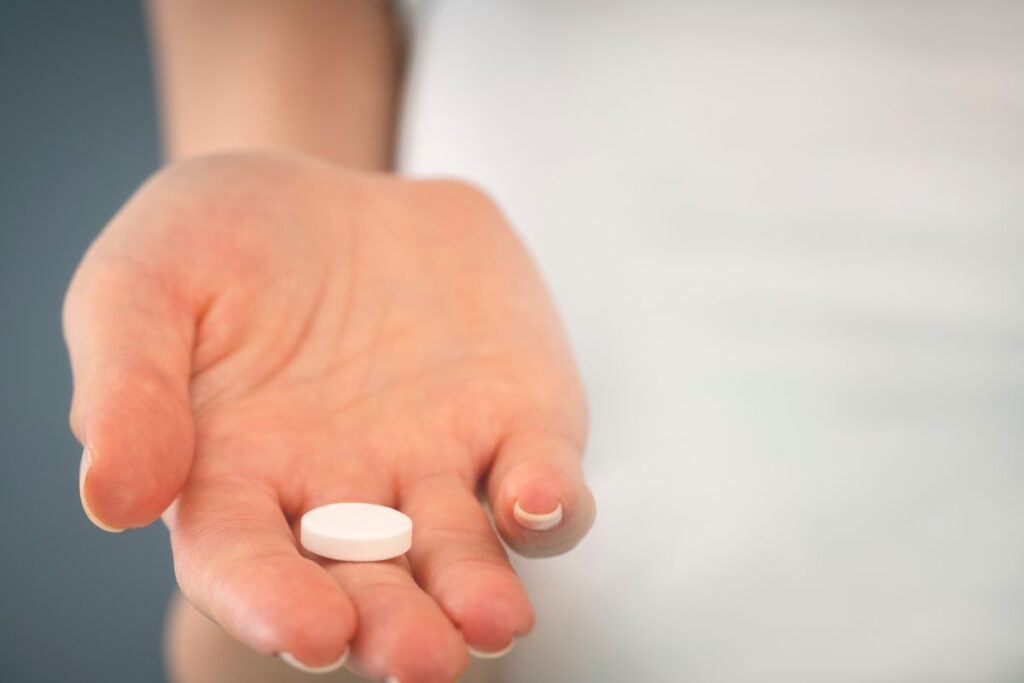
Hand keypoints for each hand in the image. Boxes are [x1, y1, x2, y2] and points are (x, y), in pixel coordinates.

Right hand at [63, 153, 594, 681]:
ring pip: (466, 554)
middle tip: (422, 660)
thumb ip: (126, 386)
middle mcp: (346, 493)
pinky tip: (538, 498)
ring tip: (494, 622)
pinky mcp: (515, 414)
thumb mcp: (142, 282)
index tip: (308, 630)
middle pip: (371, 585)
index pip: (249, 564)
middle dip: (397, 628)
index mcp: (240, 480)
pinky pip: (540, 473)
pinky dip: (549, 499)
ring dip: (482, 594)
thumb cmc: (215, 241)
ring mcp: (437, 460)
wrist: (323, 193)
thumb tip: (113, 498)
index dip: (274, 603)